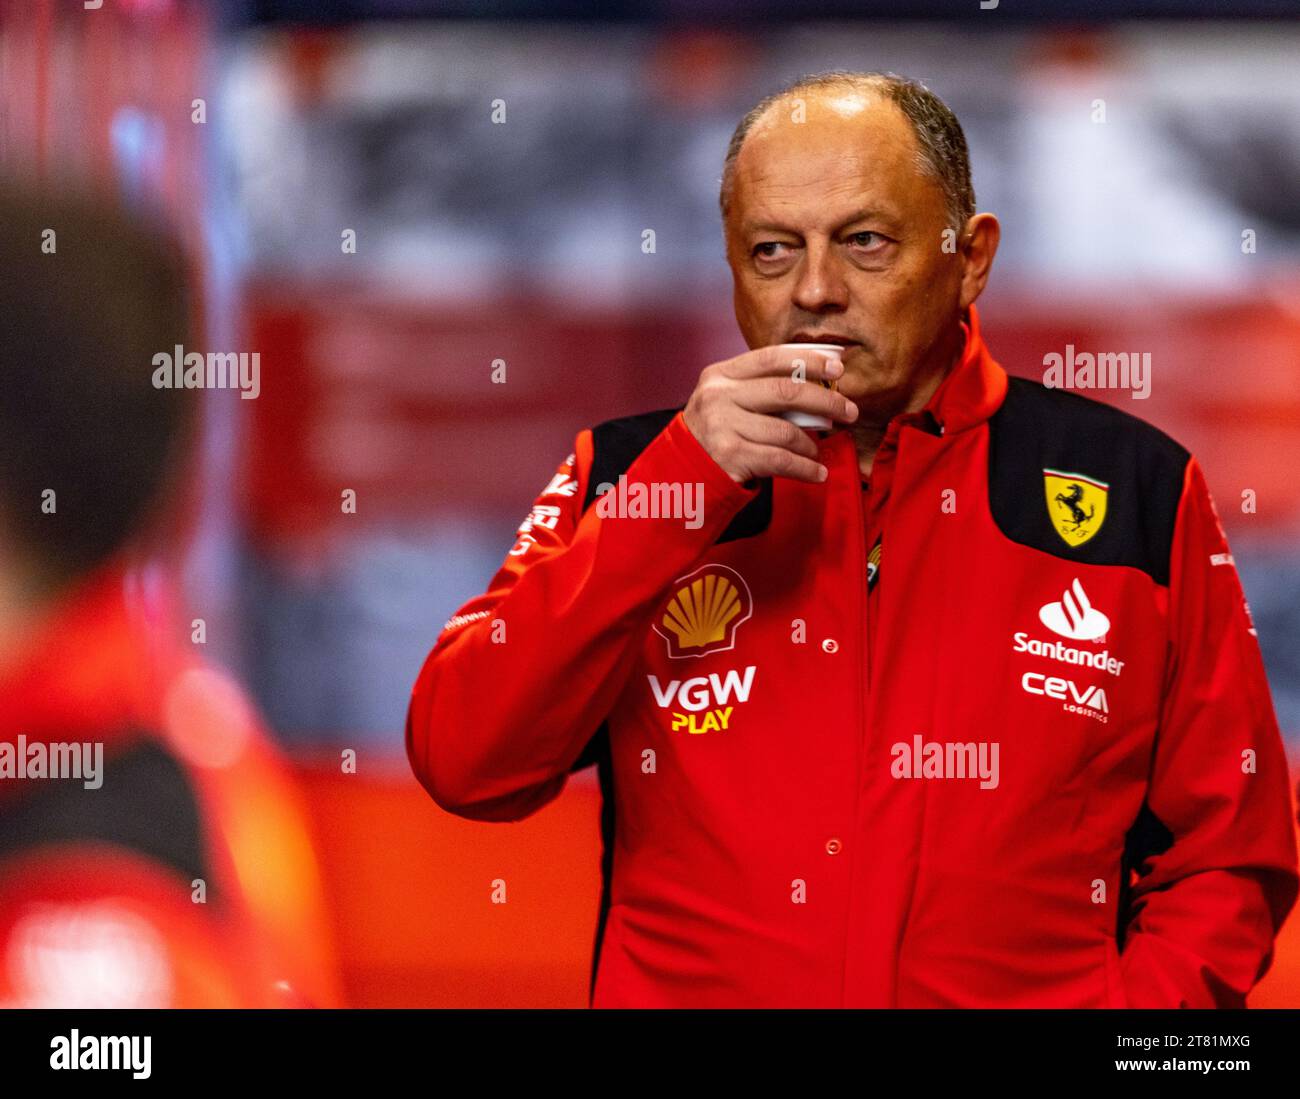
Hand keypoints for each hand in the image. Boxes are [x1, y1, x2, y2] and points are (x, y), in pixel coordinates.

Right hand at [681, 346, 857, 483]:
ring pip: (786, 431)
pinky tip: (817, 473)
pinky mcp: (730, 456)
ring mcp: (722, 426)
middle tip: (849, 412)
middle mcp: (718, 396)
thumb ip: (762, 389)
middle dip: (825, 401)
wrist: (681, 473)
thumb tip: (819, 383)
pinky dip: (805, 468)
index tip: (838, 368)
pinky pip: (781, 460)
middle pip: (785, 391)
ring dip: (811, 444)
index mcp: (720, 375)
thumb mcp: (729, 401)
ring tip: (817, 451)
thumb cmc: (716, 434)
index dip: (809, 359)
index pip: (771, 357)